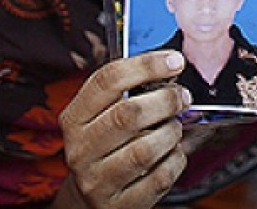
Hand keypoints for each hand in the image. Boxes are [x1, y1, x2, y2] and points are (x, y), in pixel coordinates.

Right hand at [57, 52, 191, 207]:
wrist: (91, 199)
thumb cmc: (106, 146)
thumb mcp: (102, 116)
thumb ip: (127, 92)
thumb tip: (170, 65)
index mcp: (74, 118)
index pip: (107, 80)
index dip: (146, 65)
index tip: (175, 61)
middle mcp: (80, 149)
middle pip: (128, 114)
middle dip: (165, 100)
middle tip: (182, 97)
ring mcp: (98, 180)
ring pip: (145, 149)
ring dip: (171, 132)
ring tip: (174, 128)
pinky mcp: (120, 204)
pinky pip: (160, 177)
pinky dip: (175, 160)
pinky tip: (172, 153)